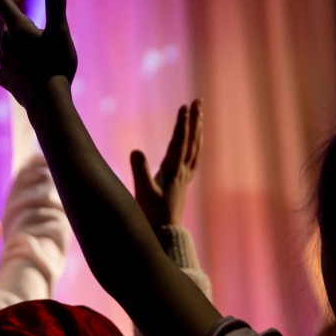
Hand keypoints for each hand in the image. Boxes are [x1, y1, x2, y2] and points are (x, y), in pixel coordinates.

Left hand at [0, 0, 76, 105]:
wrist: (47, 102)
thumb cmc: (55, 65)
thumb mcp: (60, 33)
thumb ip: (56, 6)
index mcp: (19, 31)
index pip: (3, 3)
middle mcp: (8, 46)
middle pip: (1, 27)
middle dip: (2, 16)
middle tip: (4, 7)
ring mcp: (7, 65)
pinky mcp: (9, 82)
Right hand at [130, 99, 202, 229]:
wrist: (164, 233)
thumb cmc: (152, 214)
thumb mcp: (142, 192)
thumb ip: (139, 171)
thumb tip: (135, 150)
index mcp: (173, 171)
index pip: (179, 142)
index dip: (182, 124)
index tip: (185, 106)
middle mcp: (182, 172)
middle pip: (191, 141)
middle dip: (194, 120)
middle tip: (197, 101)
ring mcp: (184, 177)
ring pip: (194, 148)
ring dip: (197, 130)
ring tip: (200, 114)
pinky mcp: (182, 182)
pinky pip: (193, 158)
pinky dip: (196, 145)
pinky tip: (196, 141)